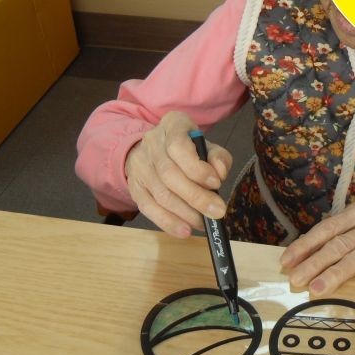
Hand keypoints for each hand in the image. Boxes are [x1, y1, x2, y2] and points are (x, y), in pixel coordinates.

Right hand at [124, 111, 232, 237]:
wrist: (155, 149)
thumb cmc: (188, 149)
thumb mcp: (207, 145)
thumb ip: (218, 157)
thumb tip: (220, 173)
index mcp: (172, 124)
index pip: (179, 147)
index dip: (198, 169)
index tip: (216, 183)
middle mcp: (152, 142)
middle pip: (170, 174)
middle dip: (196, 197)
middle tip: (216, 212)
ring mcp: (140, 165)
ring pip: (160, 193)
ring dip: (184, 213)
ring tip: (203, 223)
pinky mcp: (134, 186)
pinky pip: (148, 207)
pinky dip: (167, 222)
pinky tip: (184, 231)